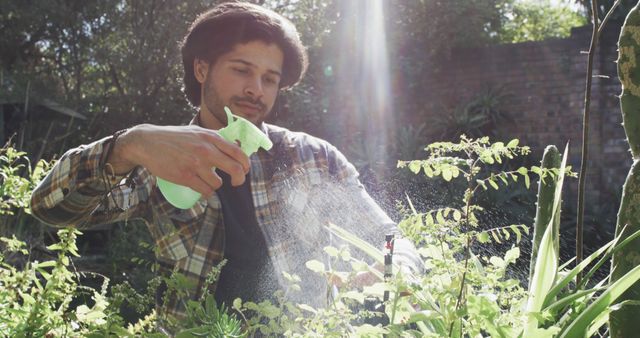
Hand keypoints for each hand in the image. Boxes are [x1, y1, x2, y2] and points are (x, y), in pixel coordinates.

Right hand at [108, 124, 249, 196]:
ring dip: (216, 186)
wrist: (148, 142)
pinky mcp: (185, 176)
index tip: (245, 170)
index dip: (246, 164)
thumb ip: (214, 138)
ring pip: (218, 183)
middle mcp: (206, 150)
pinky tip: (202, 189)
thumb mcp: (197, 131)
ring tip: (209, 182)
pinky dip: (206, 193)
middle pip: (235, 169)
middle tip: (236, 183)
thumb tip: (235, 145)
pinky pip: (205, 191)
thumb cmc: (174, 137)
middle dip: (239, 179)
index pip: (238, 152)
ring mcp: (195, 164)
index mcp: (211, 138)